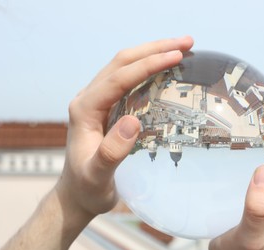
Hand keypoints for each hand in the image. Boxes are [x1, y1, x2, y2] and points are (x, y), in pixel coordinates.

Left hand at [57, 36, 193, 218]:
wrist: (77, 193)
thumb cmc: (88, 187)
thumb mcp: (97, 175)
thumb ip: (111, 152)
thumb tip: (133, 121)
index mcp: (85, 110)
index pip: (118, 78)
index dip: (147, 65)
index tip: (176, 57)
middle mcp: (89, 98)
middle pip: (122, 63)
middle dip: (154, 49)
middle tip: (186, 43)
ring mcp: (98, 100)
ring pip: (125, 66)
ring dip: (152, 54)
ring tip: (181, 49)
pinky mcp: (108, 107)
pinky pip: (129, 79)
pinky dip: (149, 69)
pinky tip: (165, 68)